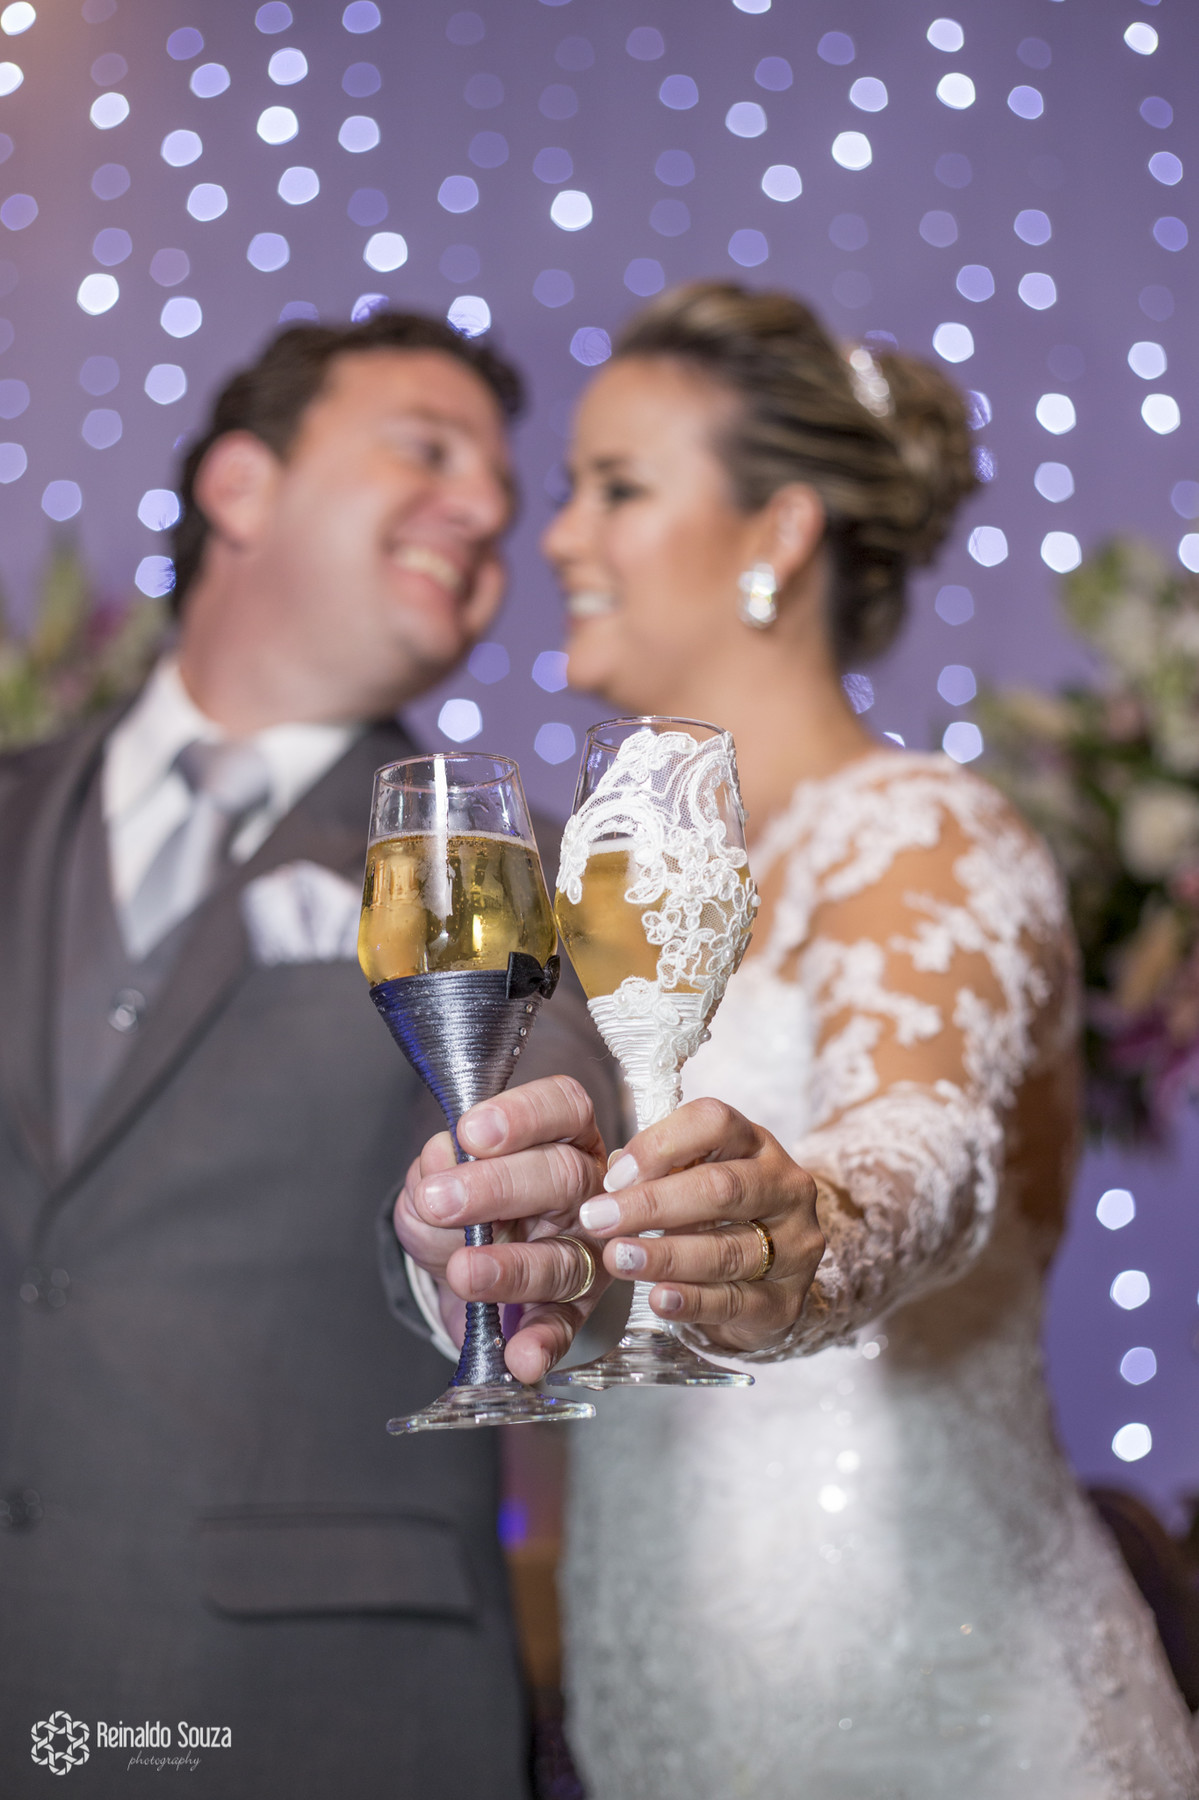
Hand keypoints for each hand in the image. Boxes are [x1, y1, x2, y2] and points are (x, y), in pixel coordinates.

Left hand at [394, 1074, 611, 1383]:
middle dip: (499, 1186)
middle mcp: (587, 1188)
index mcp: (561, 1137)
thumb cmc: (462, 1209)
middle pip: (561, 1176)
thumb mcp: (437, 1180)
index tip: (471, 1132)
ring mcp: (590, 1250)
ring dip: (513, 1268)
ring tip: (463, 1273)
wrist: (468, 1271)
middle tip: (441, 1201)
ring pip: (565, 1256)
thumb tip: (439, 1161)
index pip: (560, 1108)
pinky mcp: (579, 1308)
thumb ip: (434, 1169)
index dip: (521, 1116)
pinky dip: (541, 1344)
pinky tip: (519, 1357)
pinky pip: (565, 1325)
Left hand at [577, 1098, 825, 1355]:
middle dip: (652, 1204)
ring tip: (618, 1258)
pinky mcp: (787, 1301)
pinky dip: (692, 1301)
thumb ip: (659, 1171)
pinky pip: (736, 1301)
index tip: (614, 1175)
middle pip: (721, 1188)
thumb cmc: (716, 1219)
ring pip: (727, 1250)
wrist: (765, 1283)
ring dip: (665, 1255)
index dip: (660, 1144)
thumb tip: (613, 1174)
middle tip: (598, 1220)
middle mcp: (785, 1188)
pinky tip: (658, 1298)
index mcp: (757, 1144)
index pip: (715, 1123)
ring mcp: (794, 1246)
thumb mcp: (694, 1179)